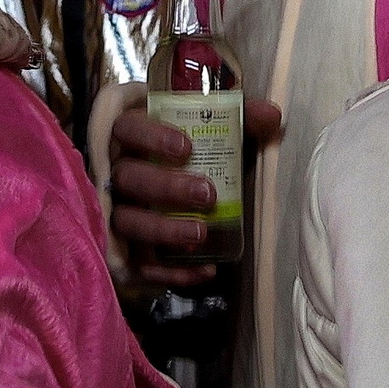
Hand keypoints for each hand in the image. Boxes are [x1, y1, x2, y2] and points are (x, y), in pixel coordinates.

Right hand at [108, 96, 282, 286]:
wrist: (171, 193)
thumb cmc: (190, 156)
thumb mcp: (212, 134)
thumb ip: (240, 121)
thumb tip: (271, 116)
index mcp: (132, 137)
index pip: (128, 128)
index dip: (151, 136)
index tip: (186, 147)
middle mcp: (118, 173)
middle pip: (128, 177)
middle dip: (166, 187)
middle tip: (207, 194)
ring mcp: (116, 212)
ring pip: (127, 221)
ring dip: (163, 230)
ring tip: (200, 233)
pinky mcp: (124, 249)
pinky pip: (138, 264)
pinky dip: (170, 272)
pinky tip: (204, 271)